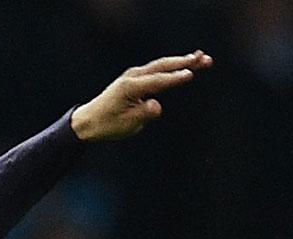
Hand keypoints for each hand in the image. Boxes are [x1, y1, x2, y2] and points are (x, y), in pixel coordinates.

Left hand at [72, 52, 210, 140]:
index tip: (190, 74)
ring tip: (202, 58)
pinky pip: (157, 68)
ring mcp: (133, 75)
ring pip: (161, 65)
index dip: (173, 79)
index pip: (156, 82)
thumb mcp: (125, 125)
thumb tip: (156, 106)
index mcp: (129, 88)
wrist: (87, 121)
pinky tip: (187, 62)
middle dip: (184, 63)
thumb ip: (143, 114)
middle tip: (205, 60)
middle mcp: (132, 77)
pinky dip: (172, 65)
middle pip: (162, 67)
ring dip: (182, 61)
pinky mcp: (135, 77)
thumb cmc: (106, 125)